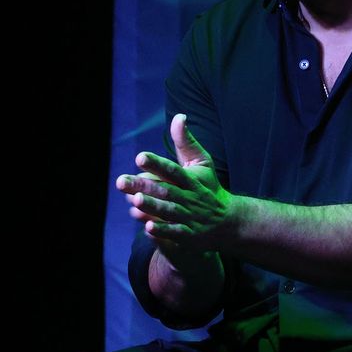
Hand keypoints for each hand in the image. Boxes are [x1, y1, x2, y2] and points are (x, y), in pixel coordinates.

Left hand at [116, 114, 235, 250]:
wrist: (229, 221)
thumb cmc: (209, 187)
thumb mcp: (202, 162)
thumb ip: (186, 142)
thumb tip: (179, 116)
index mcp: (191, 179)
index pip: (172, 169)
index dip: (157, 163)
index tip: (139, 157)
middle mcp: (189, 197)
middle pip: (165, 190)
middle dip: (144, 186)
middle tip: (121, 182)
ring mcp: (190, 216)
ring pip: (169, 211)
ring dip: (153, 206)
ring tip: (134, 200)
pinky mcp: (190, 234)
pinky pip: (176, 233)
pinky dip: (163, 231)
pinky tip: (147, 227)